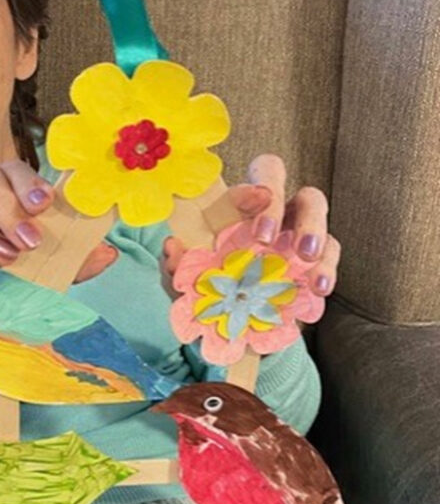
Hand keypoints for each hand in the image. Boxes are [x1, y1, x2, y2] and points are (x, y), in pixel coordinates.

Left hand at [163, 153, 339, 296]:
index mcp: (226, 206)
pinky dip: (328, 267)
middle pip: (274, 175)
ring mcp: (292, 228)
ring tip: (306, 258)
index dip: (246, 185)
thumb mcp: (185, 284)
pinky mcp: (316, 257)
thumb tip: (172, 246)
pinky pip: (330, 250)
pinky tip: (319, 287)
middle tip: (265, 238)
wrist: (232, 328)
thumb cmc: (208, 293)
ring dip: (312, 227)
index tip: (250, 199)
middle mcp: (260, 207)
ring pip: (312, 204)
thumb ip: (175, 267)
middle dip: (273, 201)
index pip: (234, 179)